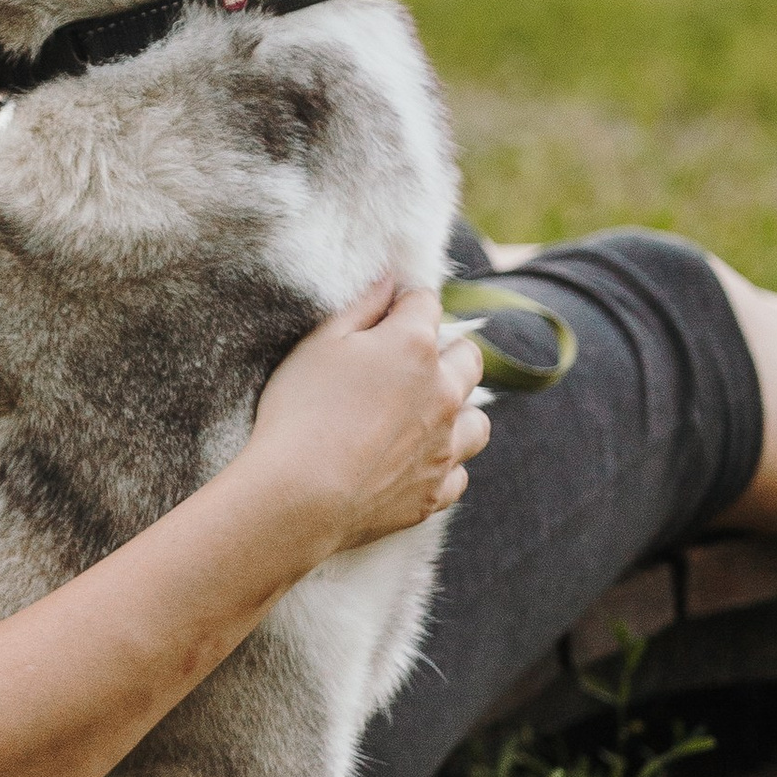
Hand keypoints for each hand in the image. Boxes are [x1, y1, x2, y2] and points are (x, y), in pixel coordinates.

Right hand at [243, 281, 488, 555]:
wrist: (299, 496)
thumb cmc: (301, 411)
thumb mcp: (319, 342)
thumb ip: (363, 306)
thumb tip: (391, 280)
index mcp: (415, 347)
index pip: (427, 304)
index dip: (406, 305)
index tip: (386, 316)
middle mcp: (443, 393)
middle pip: (468, 359)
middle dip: (446, 353)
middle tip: (407, 365)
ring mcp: (445, 447)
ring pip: (477, 421)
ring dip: (457, 412)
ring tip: (423, 416)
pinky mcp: (435, 492)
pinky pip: (458, 473)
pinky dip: (442, 465)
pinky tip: (413, 462)